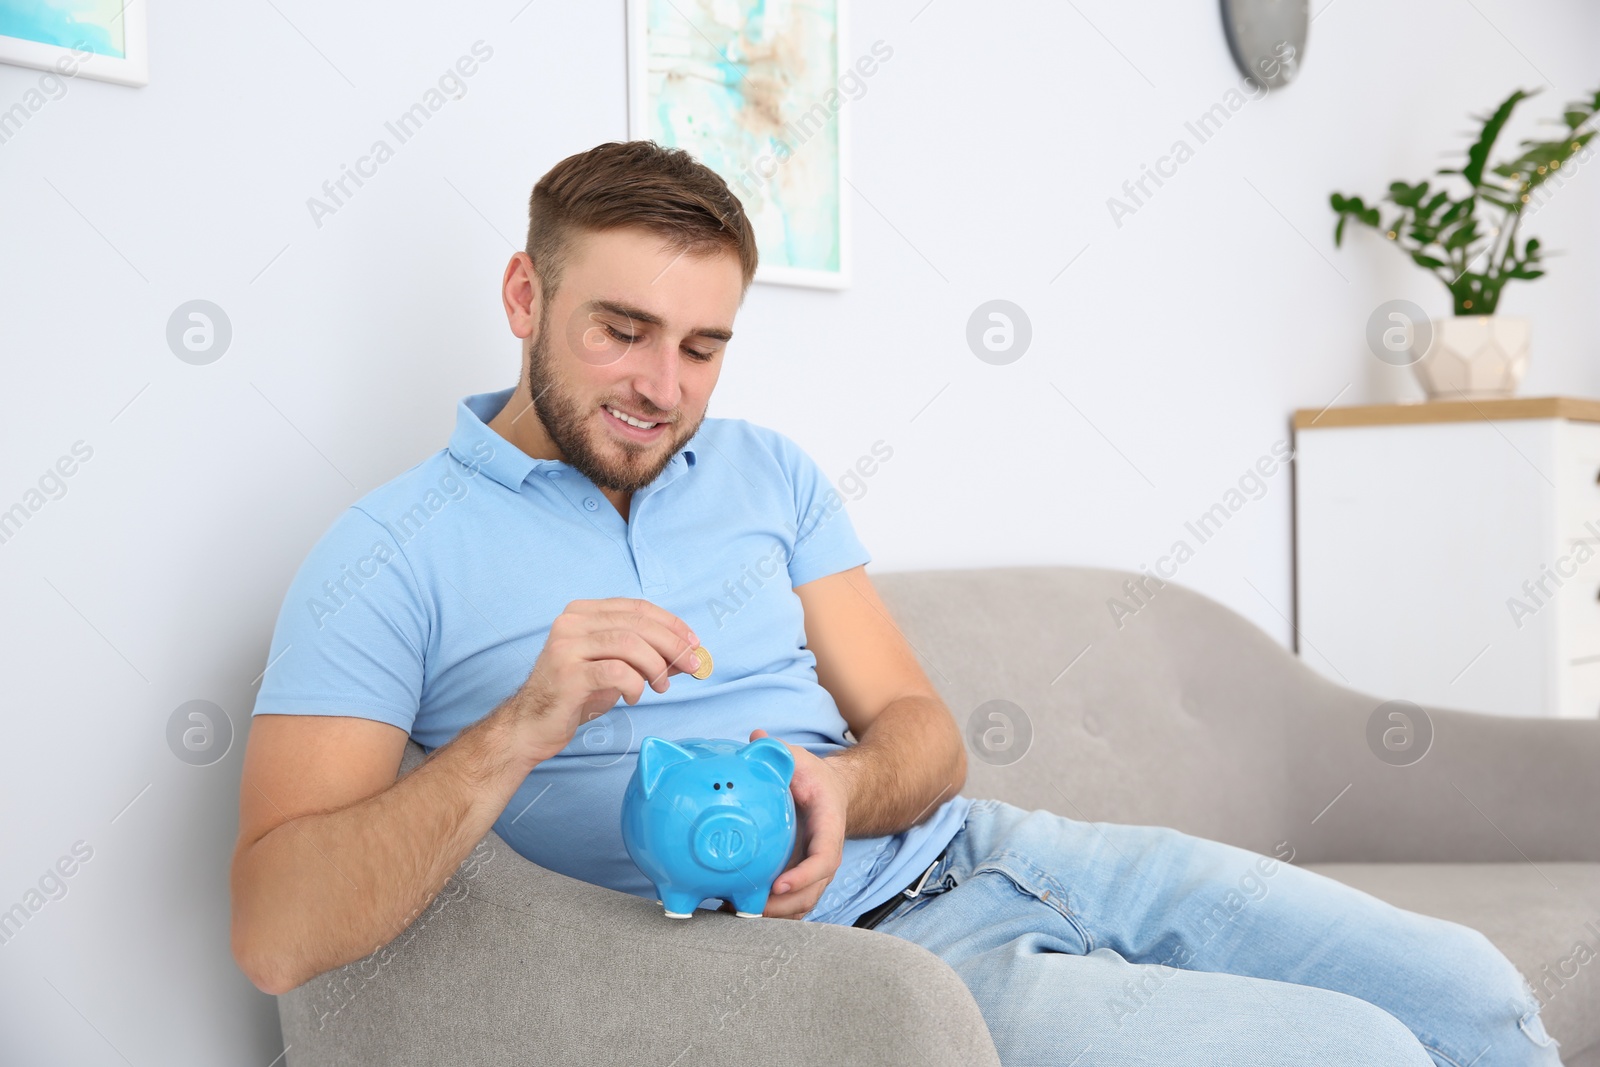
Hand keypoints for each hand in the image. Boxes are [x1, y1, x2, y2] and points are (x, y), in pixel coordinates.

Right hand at [506, 598, 701, 767]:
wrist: (532, 725)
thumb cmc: (576, 694)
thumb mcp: (615, 669)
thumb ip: (648, 657)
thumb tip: (689, 654)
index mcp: (582, 612)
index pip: (637, 607)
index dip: (671, 623)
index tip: (694, 642)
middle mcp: (571, 622)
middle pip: (636, 623)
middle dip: (672, 644)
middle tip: (691, 665)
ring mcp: (566, 646)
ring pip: (629, 643)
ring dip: (656, 666)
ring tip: (660, 686)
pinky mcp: (567, 674)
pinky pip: (616, 671)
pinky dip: (635, 684)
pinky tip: (633, 697)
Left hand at [748, 728, 850, 919]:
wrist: (831, 792)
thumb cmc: (813, 777)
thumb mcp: (801, 759)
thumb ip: (781, 751)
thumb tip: (756, 736)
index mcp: (830, 827)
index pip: (825, 859)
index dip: (804, 876)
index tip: (778, 884)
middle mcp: (826, 854)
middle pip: (813, 892)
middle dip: (783, 906)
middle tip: (746, 907)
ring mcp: (815, 869)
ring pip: (802, 903)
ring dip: (774, 914)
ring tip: (738, 910)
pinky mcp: (802, 876)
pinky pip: (792, 902)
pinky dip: (772, 912)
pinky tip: (741, 908)